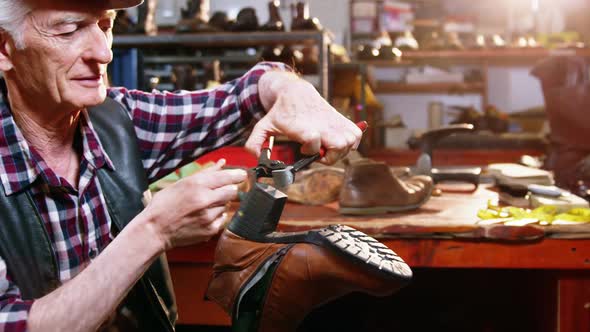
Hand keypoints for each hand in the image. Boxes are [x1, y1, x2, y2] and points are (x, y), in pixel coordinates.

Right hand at [140, 159, 246, 250]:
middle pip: (233, 191)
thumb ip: (206, 173)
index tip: (243, 175)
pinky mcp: (210, 229)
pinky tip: (202, 216)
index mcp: (197, 184)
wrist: (155, 229)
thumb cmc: (165, 204)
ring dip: (220, 204)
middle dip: (230, 189)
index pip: (227, 177)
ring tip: (203, 206)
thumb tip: (223, 163)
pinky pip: (222, 219)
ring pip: (226, 205)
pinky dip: (216, 217)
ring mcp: (209, 216)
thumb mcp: (182, 183)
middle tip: (221, 191)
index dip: (238, 175)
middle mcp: (205, 199)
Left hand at [246, 71, 362, 163]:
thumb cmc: (281, 112)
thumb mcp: (263, 125)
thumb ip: (254, 143)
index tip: (302, 148)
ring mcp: (334, 123)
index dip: (311, 149)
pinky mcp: (343, 120)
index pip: (314, 140)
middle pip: (339, 147)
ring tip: (326, 147)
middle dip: (330, 157)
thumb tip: (256, 157)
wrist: (296, 92)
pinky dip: (351, 142)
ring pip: (350, 143)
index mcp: (303, 127)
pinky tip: (336, 141)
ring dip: (340, 151)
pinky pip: (357, 136)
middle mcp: (321, 125)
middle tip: (318, 152)